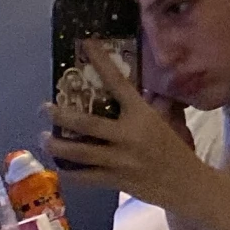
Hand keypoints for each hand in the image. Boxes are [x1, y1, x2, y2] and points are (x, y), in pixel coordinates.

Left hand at [45, 42, 205, 211]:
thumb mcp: (167, 121)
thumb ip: (153, 104)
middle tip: (44, 108)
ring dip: (56, 145)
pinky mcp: (115, 181)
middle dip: (60, 114)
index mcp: (142, 115)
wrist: (186, 185)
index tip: (85, 45)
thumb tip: (142, 86)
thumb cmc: (176, 149)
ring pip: (78, 152)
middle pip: (85, 123)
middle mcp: (127, 135)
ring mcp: (119, 160)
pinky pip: (85, 177)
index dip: (101, 62)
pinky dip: (69, 172)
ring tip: (43, 138)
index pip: (118, 83)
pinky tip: (59, 167)